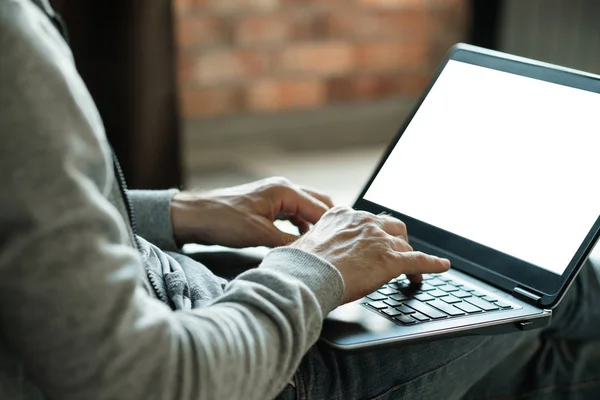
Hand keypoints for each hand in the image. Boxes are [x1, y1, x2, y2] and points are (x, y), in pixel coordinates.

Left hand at [170, 177, 333, 247]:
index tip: (343, 241)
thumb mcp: (258, 234)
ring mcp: (274, 197)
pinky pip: (292, 215)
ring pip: (304, 210)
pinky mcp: (266, 207)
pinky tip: (301, 241)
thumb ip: (288, 242)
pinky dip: (299, 227)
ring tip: (322, 245)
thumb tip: (310, 252)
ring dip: (313, 225)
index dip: (332, 225)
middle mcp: (282, 190)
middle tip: (337, 242)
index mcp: (284, 190)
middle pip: (316, 204)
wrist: (194, 216)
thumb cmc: (222, 219)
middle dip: (327, 222)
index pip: (319, 207)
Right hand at [291, 207, 450, 303]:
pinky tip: (442, 266)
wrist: (305, 275)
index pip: (367, 220)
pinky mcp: (390, 259)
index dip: (375, 233)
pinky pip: (419, 260)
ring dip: (410, 255)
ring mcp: (378, 239)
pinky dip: (433, 264)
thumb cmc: (299, 264)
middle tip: (397, 252)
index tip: (375, 241)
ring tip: (413, 270)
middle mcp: (363, 222)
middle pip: (391, 227)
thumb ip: (317, 242)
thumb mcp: (305, 243)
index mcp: (342, 215)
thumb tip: (308, 251)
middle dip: (397, 240)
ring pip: (404, 244)